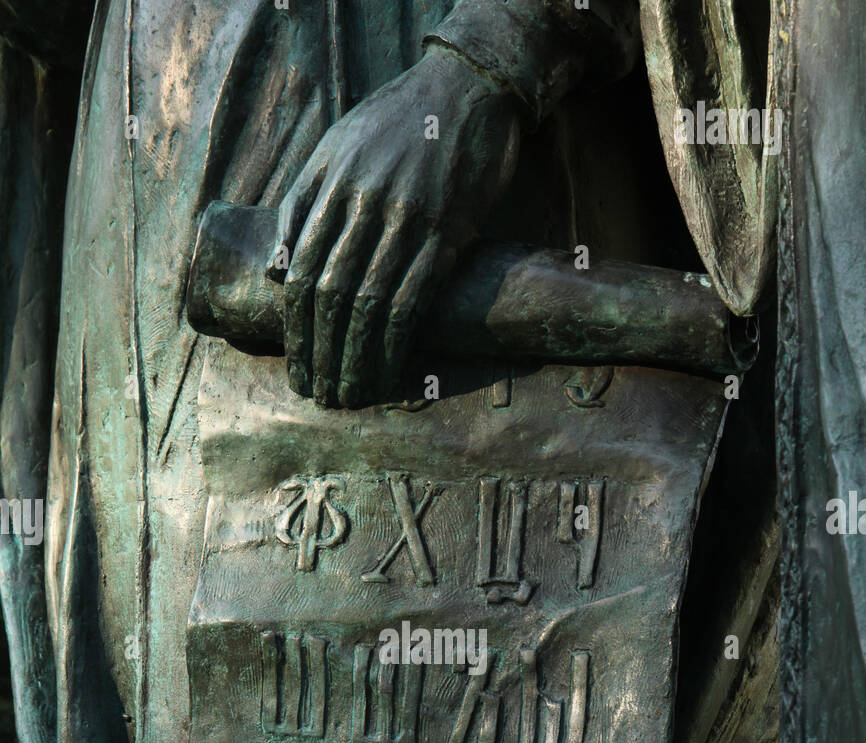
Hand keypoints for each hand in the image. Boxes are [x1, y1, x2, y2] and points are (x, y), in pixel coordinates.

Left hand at [267, 44, 522, 407]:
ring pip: (368, 304)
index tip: (297, 366)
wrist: (467, 88)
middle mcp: (363, 203)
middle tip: (319, 394)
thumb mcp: (337, 146)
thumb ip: (303, 202)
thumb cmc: (398, 122)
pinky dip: (395, 344)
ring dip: (355, 359)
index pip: (303, 271)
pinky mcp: (447, 233)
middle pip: (330, 295)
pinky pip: (412, 301)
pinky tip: (388, 371)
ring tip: (349, 394)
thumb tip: (276, 272)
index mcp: (330, 184)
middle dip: (321, 353)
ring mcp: (406, 219)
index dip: (296, 328)